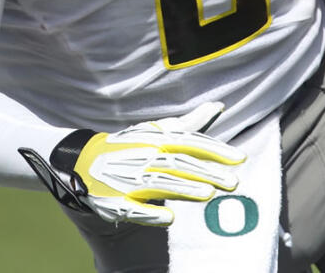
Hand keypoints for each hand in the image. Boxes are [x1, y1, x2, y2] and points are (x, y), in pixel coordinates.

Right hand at [19, 101, 244, 226]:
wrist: (85, 162)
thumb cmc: (131, 146)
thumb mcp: (157, 131)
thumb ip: (190, 123)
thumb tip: (219, 106)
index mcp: (154, 140)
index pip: (187, 142)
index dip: (213, 149)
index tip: (239, 158)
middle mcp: (143, 157)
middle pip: (177, 164)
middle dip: (205, 172)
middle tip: (233, 183)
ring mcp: (128, 180)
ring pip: (158, 184)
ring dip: (183, 189)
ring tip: (207, 194)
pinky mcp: (116, 202)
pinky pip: (133, 209)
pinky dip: (149, 213)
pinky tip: (168, 218)